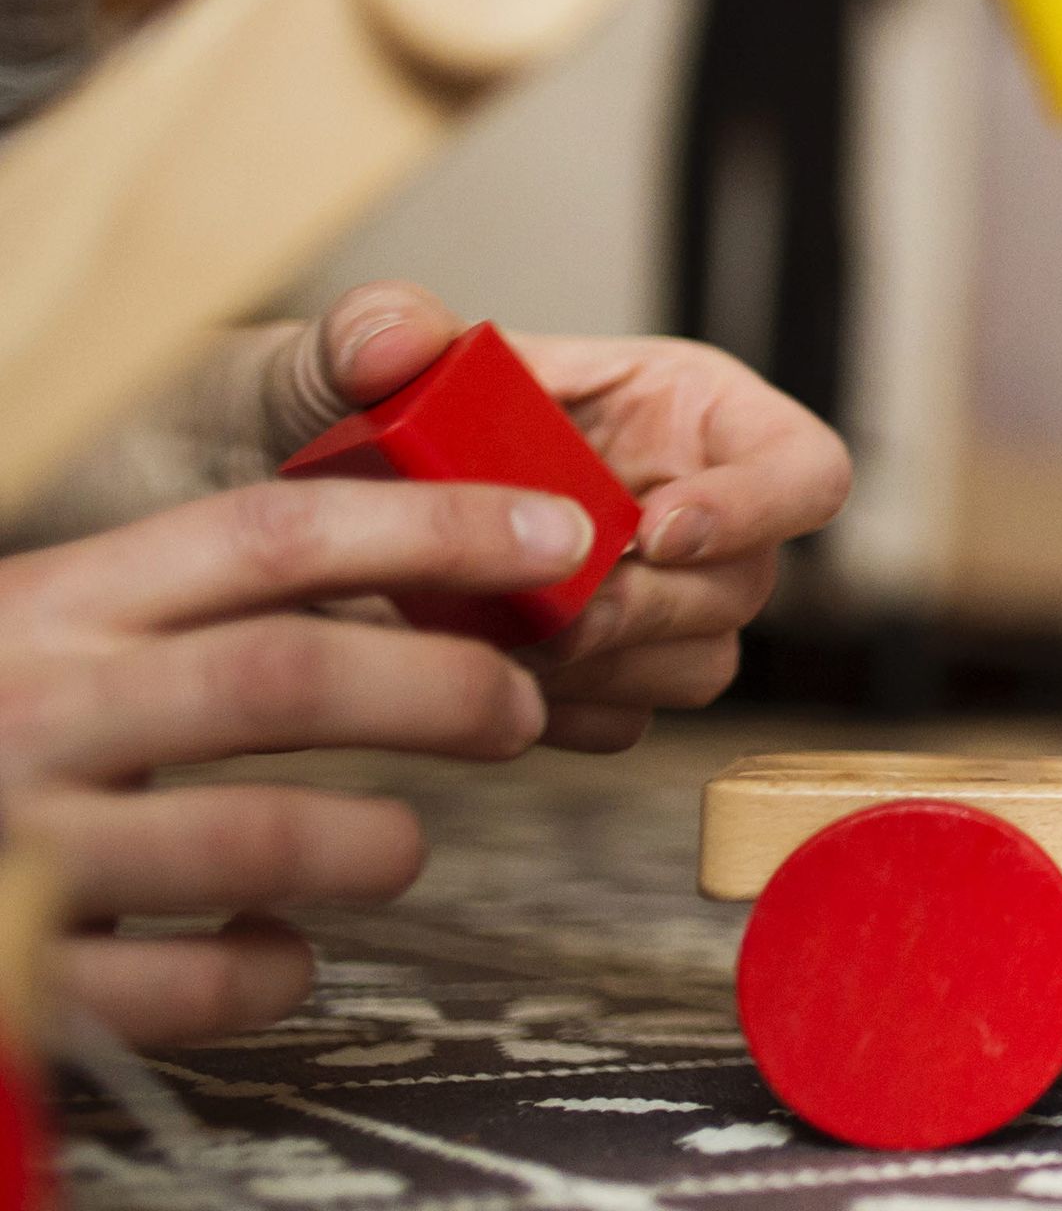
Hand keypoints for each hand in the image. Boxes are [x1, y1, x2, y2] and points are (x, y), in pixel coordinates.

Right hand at [0, 478, 584, 1041]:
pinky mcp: (20, 976)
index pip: (266, 536)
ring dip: (378, 843)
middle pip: (288, 678)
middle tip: (516, 707)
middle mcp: (34, 711)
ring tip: (399, 846)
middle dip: (442, 687)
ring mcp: (22, 850)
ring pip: (264, 841)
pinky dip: (271, 971)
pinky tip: (277, 949)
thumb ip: (175, 599)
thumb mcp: (36, 625)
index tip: (556, 532)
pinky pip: (196, 986)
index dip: (430, 527)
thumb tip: (401, 562)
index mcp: (46, 605)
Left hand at [252, 283, 849, 751]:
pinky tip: (476, 674)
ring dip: (605, 666)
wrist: (237, 520)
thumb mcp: (331, 358)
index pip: (802, 463)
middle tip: (549, 612)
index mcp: (676, 407)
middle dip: (650, 607)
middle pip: (750, 583)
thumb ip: (366, 329)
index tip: (656, 529)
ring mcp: (646, 599)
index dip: (760, 504)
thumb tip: (396, 335)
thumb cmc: (313, 418)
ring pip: (700, 664)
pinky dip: (556, 711)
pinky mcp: (594, 678)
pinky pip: (621, 721)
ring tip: (497, 639)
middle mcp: (684, 505)